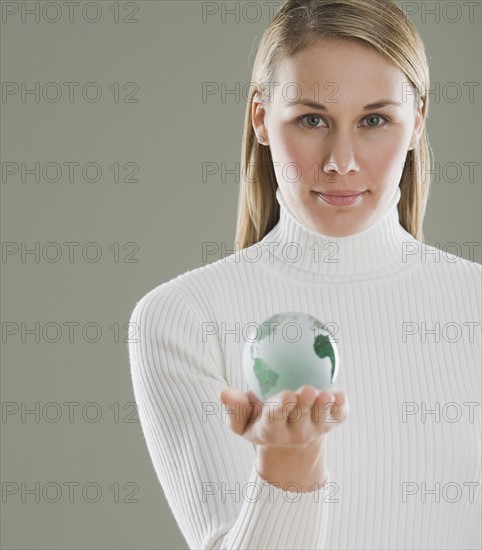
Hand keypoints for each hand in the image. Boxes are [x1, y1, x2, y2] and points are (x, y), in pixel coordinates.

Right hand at [219, 384, 348, 449]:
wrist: (291, 439)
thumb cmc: (261, 420)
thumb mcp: (243, 421)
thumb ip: (234, 408)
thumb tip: (223, 393)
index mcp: (271, 430)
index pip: (274, 420)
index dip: (281, 409)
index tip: (285, 395)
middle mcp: (295, 433)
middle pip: (300, 418)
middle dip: (303, 405)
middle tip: (307, 391)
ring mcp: (316, 428)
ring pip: (321, 418)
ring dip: (324, 407)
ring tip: (325, 394)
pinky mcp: (332, 422)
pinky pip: (339, 416)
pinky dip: (341, 406)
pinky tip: (341, 395)